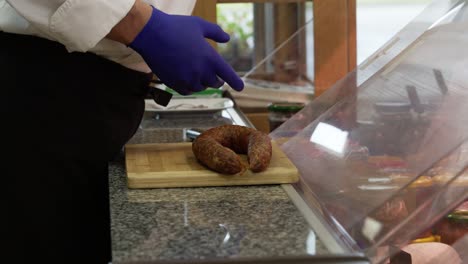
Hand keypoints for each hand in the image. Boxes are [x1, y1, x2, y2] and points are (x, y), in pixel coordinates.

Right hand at [129, 7, 243, 94]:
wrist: (151, 34)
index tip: (241, 87)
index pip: (227, 75)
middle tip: (214, 76)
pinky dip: (189, 86)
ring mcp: (187, 79)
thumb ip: (216, 32)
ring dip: (201, 82)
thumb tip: (227, 38)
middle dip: (216, 80)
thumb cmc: (176, 27)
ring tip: (196, 73)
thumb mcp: (199, 25)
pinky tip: (186, 78)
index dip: (236, 82)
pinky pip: (187, 90)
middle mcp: (201, 72)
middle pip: (214, 83)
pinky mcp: (174, 84)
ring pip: (200, 88)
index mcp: (210, 58)